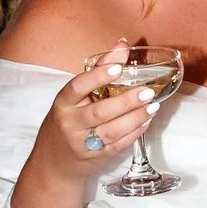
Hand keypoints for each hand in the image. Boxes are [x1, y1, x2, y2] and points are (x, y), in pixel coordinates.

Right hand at [11, 42, 158, 207]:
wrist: (54, 163)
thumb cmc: (68, 121)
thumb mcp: (74, 97)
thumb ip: (98, 70)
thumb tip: (122, 44)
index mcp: (63, 103)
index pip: (77, 87)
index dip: (97, 76)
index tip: (118, 68)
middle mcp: (70, 123)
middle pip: (99, 112)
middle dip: (126, 102)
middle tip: (148, 91)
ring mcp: (82, 143)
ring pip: (111, 131)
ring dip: (135, 118)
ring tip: (153, 105)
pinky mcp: (96, 157)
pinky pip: (118, 145)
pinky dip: (134, 133)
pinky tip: (146, 121)